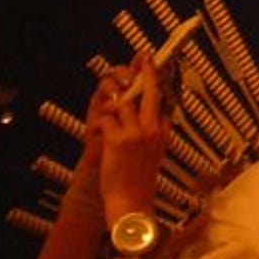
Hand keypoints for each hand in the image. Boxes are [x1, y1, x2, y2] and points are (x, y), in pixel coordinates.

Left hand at [98, 52, 171, 226]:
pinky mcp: (118, 139)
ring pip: (122, 103)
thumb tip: (163, 117)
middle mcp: (153, 129)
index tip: (154, 65)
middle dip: (145, 71)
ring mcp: (136, 133)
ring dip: (109, 103)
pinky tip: (95, 135)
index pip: (162, 101)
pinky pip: (105, 119)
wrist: (131, 202)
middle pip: (150, 92)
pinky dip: (97, 124)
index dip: (156, 82)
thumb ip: (158, 134)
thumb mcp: (156, 155)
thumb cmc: (140, 181)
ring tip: (103, 107)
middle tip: (144, 56)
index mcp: (163, 133)